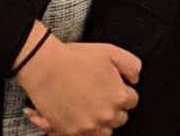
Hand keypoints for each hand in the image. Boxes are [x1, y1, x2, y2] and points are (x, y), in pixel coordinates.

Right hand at [17, 32, 140, 135]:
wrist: (44, 66)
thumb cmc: (74, 58)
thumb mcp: (111, 52)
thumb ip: (131, 65)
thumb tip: (134, 79)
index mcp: (119, 97)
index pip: (131, 101)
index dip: (121, 91)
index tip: (111, 87)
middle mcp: (106, 115)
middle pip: (119, 119)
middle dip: (112, 108)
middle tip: (98, 96)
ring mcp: (87, 126)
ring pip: (103, 132)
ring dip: (98, 122)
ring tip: (87, 107)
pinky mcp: (69, 132)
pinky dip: (79, 128)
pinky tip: (72, 114)